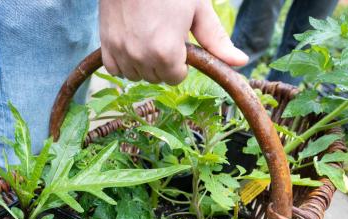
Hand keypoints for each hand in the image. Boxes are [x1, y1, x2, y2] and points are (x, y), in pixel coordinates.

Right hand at [99, 0, 247, 84]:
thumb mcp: (198, 10)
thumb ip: (216, 40)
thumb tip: (241, 62)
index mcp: (167, 51)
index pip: (176, 78)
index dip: (181, 62)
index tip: (179, 43)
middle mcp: (142, 56)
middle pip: (156, 78)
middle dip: (163, 63)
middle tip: (164, 36)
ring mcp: (121, 51)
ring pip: (136, 75)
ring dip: (143, 64)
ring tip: (147, 39)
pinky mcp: (106, 45)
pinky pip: (115, 69)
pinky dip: (124, 62)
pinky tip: (131, 45)